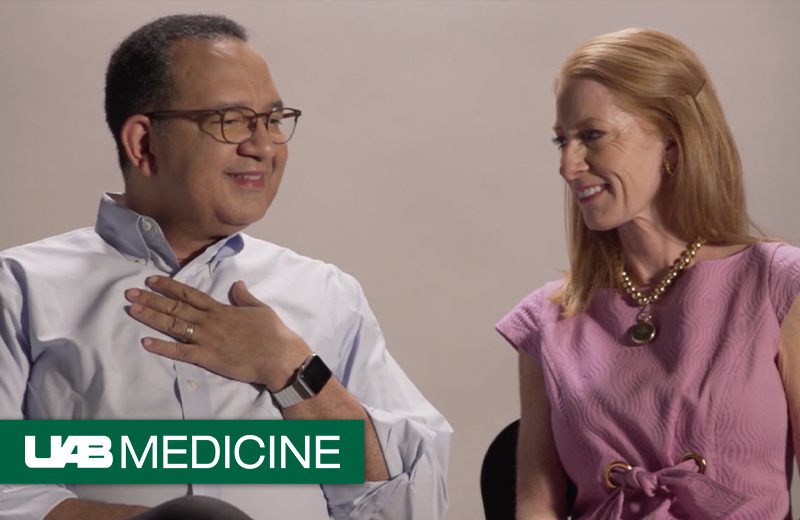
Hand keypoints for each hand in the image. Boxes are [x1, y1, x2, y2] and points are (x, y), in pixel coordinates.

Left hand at [125, 276, 310, 390]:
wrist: (278, 356)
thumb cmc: (273, 333)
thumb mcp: (260, 309)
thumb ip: (245, 297)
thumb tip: (237, 284)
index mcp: (221, 309)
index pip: (190, 294)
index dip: (169, 286)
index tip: (152, 280)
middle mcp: (210, 321)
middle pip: (175, 308)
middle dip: (152, 299)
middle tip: (130, 293)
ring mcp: (207, 339)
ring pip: (174, 326)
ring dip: (152, 317)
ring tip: (133, 310)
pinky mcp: (208, 358)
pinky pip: (180, 352)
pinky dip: (162, 347)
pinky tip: (146, 342)